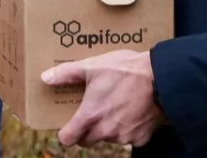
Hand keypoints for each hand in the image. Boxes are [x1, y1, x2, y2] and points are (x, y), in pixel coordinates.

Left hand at [41, 50, 165, 147]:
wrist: (161, 78)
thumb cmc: (125, 70)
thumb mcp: (92, 66)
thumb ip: (66, 73)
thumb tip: (45, 78)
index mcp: (90, 116)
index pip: (67, 139)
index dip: (65, 133)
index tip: (67, 125)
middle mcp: (105, 131)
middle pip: (87, 140)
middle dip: (86, 129)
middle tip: (92, 111)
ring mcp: (124, 137)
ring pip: (108, 138)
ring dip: (108, 128)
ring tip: (115, 105)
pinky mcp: (141, 138)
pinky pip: (129, 138)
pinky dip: (128, 128)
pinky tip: (132, 111)